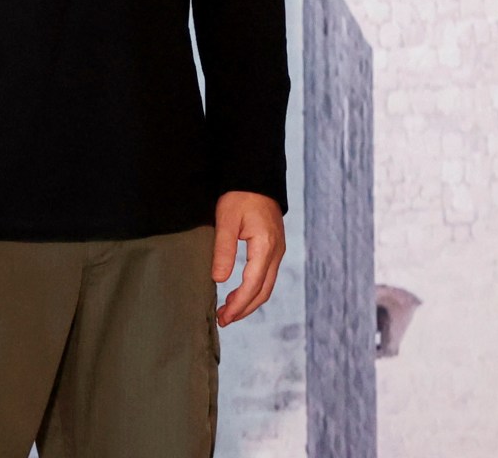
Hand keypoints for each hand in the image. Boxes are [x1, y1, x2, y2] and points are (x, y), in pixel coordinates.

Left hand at [212, 191, 285, 326]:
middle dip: (244, 309)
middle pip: (263, 291)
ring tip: (228, 311)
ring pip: (267, 286)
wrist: (256, 178)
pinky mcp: (274, 248)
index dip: (238, 305)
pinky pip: (267, 276)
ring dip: (249, 302)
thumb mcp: (225, 221)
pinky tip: (238, 293)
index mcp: (265, 246)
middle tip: (222, 320)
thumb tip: (219, 280)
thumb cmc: (239, 196)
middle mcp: (276, 251)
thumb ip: (223, 250)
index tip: (223, 317)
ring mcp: (278, 250)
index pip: (253, 284)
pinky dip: (254, 290)